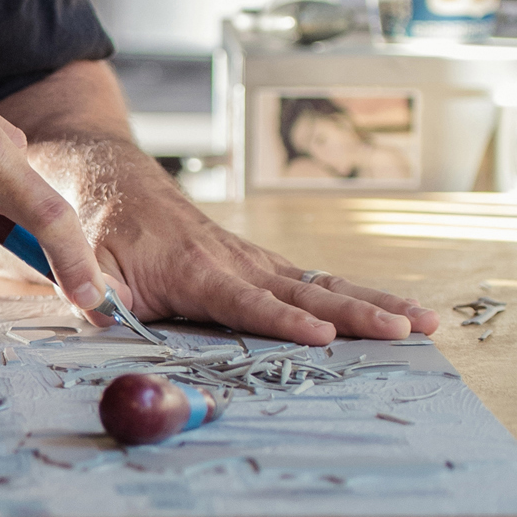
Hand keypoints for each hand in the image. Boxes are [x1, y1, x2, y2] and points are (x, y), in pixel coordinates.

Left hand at [90, 156, 437, 343]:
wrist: (115, 178)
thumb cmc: (104, 226)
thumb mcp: (91, 258)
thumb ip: (97, 290)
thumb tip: (100, 314)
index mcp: (196, 268)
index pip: (248, 301)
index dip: (285, 320)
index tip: (326, 337)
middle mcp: (236, 261)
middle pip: (307, 291)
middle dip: (359, 312)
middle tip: (408, 329)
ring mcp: (253, 260)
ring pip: (321, 283)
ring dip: (374, 302)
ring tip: (426, 322)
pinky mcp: (260, 263)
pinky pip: (313, 281)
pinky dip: (356, 296)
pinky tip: (395, 313)